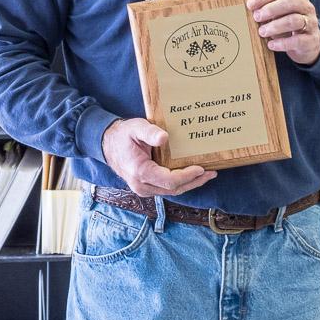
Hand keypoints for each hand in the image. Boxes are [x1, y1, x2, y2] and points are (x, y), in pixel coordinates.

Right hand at [102, 117, 217, 196]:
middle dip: (194, 182)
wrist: (107, 144)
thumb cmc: (123, 135)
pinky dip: (180, 183)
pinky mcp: (146, 186)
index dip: (187, 176)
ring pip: (171, 191)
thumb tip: (164, 137)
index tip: (201, 168)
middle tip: (211, 173)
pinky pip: (166, 188)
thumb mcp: (136, 128)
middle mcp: (142, 185)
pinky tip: (191, 175)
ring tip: (206, 174)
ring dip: (189, 184)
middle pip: (174, 189)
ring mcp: (144, 188)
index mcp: (140, 172)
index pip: (169, 181)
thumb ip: (149, 132)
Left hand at [247, 0, 319, 64]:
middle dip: (271, 9)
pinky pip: (298, 40)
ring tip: (262, 32)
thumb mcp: (280, 14)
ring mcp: (311, 23)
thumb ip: (268, 10)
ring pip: (294, 20)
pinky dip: (282, 43)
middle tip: (256, 17)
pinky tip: (271, 45)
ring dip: (275, 26)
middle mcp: (306, 7)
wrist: (309, 44)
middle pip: (290, 2)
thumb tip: (250, 10)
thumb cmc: (289, 26)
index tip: (250, 4)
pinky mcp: (311, 40)